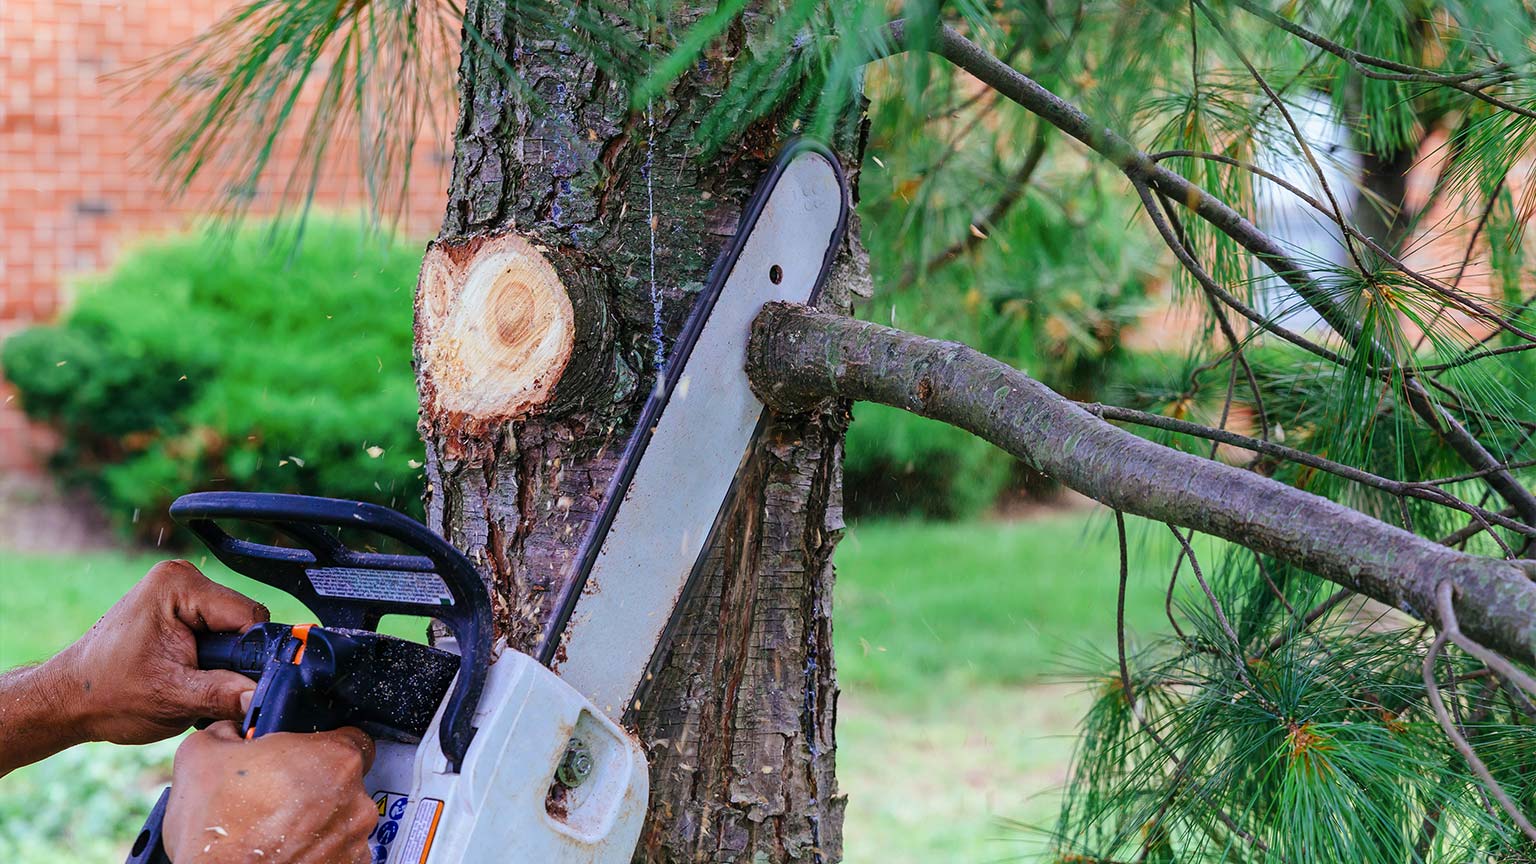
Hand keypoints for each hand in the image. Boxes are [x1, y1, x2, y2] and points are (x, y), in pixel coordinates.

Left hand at [52, 559, 269, 743]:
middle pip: (243, 621)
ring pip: (233, 629)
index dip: (249, 655)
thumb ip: (223, 694)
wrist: (70, 700)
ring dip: (222, 660)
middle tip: (203, 686)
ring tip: (191, 681)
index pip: (249, 616)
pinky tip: (188, 672)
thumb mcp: (173, 699)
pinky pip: (217, 630)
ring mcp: (179, 590)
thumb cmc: (106, 694)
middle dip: (232, 659)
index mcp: (179, 586)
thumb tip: (260, 698)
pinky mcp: (178, 606)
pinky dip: (211, 656)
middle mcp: (181, 578)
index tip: (235, 683)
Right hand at [163, 721, 377, 863]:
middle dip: (315, 786)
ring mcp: (355, 838)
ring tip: (276, 828)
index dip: (321, 747)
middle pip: (344, 781)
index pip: (349, 738)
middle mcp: (356, 799)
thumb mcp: (201, 756)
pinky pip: (339, 850)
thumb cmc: (218, 832)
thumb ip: (228, 732)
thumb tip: (231, 732)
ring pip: (341, 818)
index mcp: (335, 759)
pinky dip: (318, 850)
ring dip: (317, 820)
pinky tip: (288, 851)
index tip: (299, 757)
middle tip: (278, 796)